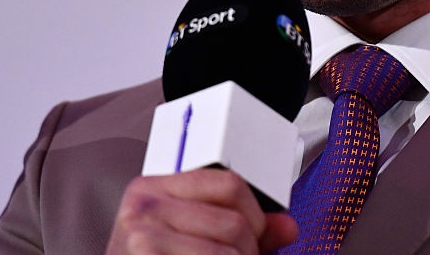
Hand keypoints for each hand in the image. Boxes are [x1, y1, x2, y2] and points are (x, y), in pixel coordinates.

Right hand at [106, 168, 297, 253]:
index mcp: (154, 186)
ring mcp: (141, 236)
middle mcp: (144, 204)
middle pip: (235, 223)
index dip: (255, 215)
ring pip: (229, 253)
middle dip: (250, 252)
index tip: (255, 236)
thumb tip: (288, 227)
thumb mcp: (191, 239)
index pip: (229, 183)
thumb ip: (242, 230)